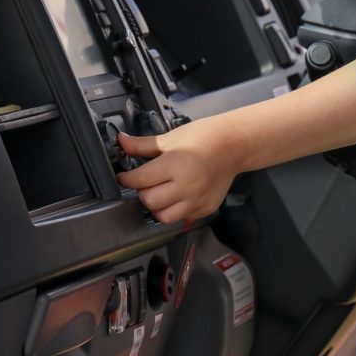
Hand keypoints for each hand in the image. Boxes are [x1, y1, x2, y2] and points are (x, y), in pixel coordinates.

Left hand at [116, 121, 238, 224]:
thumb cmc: (203, 138)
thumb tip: (121, 142)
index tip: (124, 177)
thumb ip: (143, 145)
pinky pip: (182, 218)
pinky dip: (175, 210)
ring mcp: (197, 200)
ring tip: (160, 192)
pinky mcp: (206, 208)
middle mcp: (186, 186)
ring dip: (157, 206)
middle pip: (149, 201)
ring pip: (164, 216)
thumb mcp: (170, 138)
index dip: (126, 179)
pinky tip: (177, 196)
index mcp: (175, 165)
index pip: (139, 180)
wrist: (234, 145)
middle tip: (145, 182)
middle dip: (142, 192)